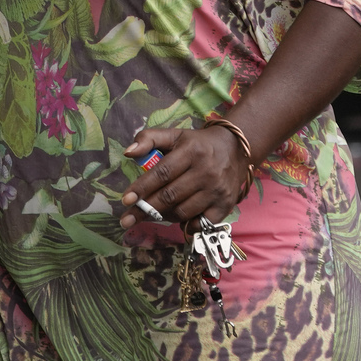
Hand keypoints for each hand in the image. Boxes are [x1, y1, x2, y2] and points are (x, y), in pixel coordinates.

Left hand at [118, 126, 247, 230]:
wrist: (235, 149)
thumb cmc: (197, 144)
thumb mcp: (174, 135)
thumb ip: (148, 139)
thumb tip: (129, 153)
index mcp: (191, 152)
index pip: (162, 173)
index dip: (142, 187)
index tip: (126, 200)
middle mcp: (206, 172)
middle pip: (170, 196)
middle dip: (145, 209)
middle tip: (127, 219)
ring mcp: (217, 190)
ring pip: (182, 211)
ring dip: (163, 215)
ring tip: (153, 213)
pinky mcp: (225, 205)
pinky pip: (200, 223)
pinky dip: (185, 225)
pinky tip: (177, 219)